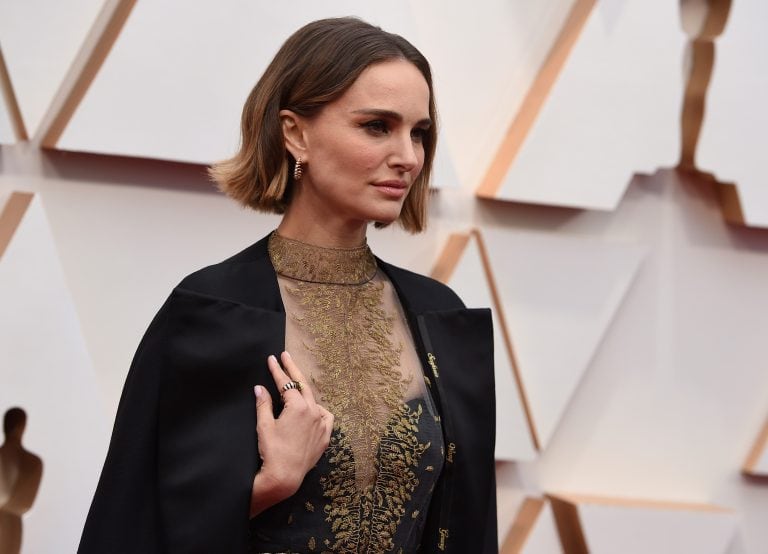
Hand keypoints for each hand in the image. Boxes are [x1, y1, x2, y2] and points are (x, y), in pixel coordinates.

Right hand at [250, 351, 333, 516]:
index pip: (286, 383)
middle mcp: (314, 412)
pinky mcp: (325, 436)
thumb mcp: (264, 425)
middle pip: (302, 385)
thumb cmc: (272, 451)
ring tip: (295, 384)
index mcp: (299, 407)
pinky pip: (325, 416)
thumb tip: (259, 388)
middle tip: (285, 356)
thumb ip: (263, 404)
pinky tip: (312, 409)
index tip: (272, 358)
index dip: (277, 370)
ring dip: (304, 391)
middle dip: (292, 370)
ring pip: (314, 400)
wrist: (284, 477)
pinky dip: (318, 409)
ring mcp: (321, 424)